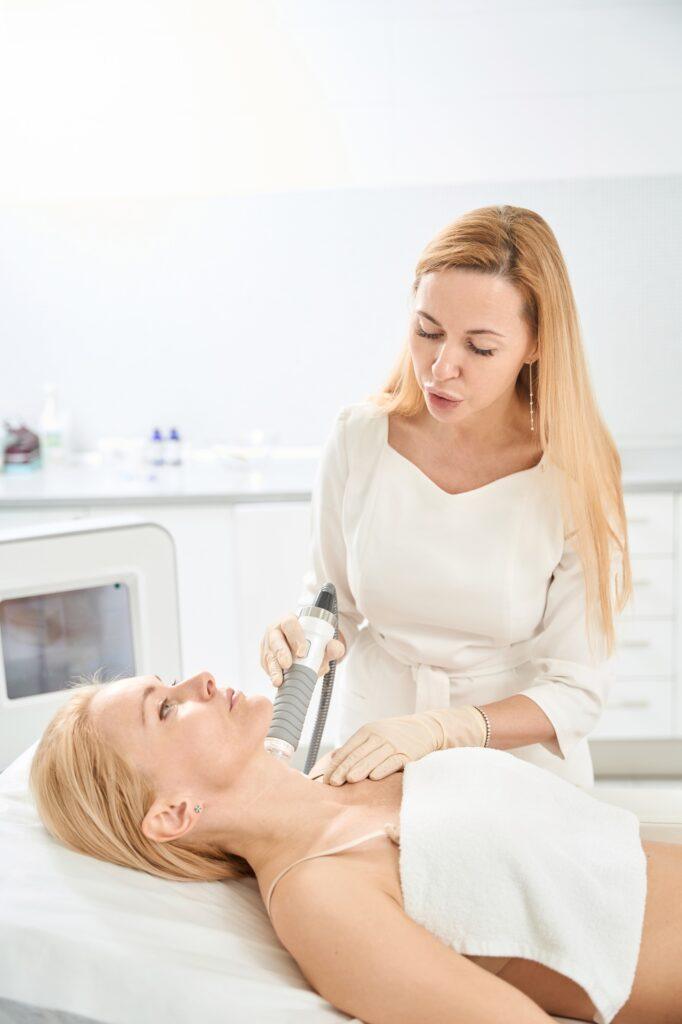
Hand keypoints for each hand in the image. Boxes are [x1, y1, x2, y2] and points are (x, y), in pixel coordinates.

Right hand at [260, 613, 345, 686]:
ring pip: (268, 656)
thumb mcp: (323, 643)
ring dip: (274, 669)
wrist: (303, 650)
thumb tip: (335, 649)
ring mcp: (268, 645)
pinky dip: (273, 675)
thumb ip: (332, 646)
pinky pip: (266, 667)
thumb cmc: (311, 643)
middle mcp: (276, 631)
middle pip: (275, 640)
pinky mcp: (265, 659)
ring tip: (279, 681)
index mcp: (290, 621)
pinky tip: (279, 681)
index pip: (289, 624)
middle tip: (288, 664)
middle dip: (281, 653)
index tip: (302, 651)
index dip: (295, 636)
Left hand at [322, 705, 487, 785]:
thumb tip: (332, 760)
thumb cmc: (395, 735)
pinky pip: (394, 761)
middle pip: (359, 754)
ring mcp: (394, 744)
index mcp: (368, 731)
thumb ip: (355, 747)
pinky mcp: (408, 753)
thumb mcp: (374, 735)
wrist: (425, 729)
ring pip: (374, 758)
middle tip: (332, 783)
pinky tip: (374, 777)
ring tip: (348, 780)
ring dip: (360, 769)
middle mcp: (380, 736)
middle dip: (344, 769)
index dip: (336, 764)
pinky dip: (384, 769)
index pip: (348, 749)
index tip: (326, 779)